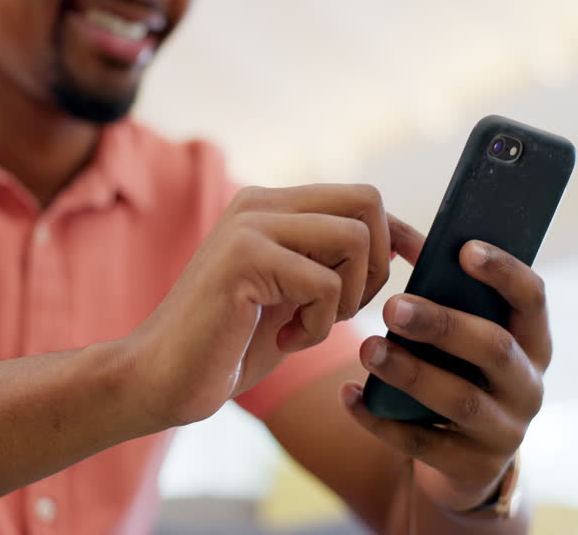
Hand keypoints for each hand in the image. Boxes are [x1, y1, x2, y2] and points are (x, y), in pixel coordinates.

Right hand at [122, 184, 403, 428]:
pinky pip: (324, 282)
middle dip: (376, 267)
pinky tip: (284, 341)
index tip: (417, 270)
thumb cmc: (230, 346)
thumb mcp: (293, 297)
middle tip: (341, 312)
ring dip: (347, 298)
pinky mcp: (243, 257)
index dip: (402, 234)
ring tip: (307, 327)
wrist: (160, 378)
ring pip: (354, 239)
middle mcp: (261, 203)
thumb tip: (398, 246)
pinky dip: (318, 324)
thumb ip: (329, 265)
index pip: (362, 198)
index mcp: (272, 206)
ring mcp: (250, 226)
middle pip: (367, 203)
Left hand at [341, 240, 550, 512]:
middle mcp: (528, 386)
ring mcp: (504, 431)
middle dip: (443, 325)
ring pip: (460, 399)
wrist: (463, 461)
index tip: (464, 249)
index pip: (532, 299)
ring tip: (366, 349)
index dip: (504, 272)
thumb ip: (442, 291)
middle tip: (392, 306)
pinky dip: (380, 420)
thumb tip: (398, 237)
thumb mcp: (462, 336)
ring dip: (410, 372)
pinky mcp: (471, 468)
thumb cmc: (456, 373)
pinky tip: (347, 396)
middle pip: (494, 349)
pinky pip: (423, 444)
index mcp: (532, 342)